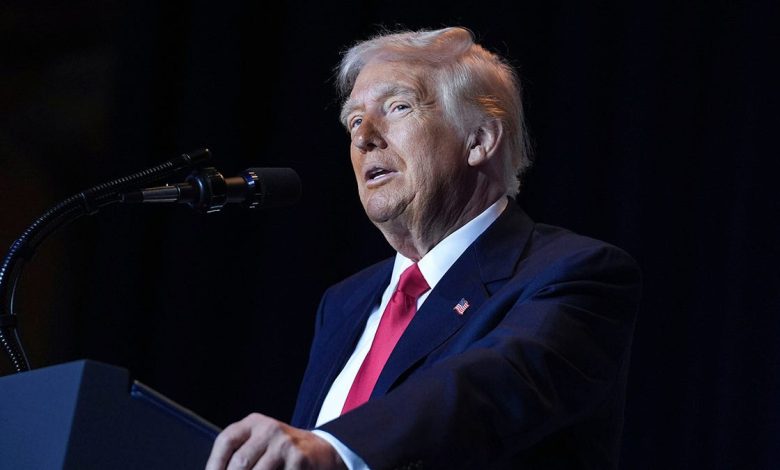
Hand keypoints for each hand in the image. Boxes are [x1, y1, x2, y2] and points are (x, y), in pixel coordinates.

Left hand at [205, 413, 345, 469]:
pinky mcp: (299, 460)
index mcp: (254, 423)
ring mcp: (285, 443)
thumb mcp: (259, 444)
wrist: (320, 452)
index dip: (214, 464)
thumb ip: (239, 456)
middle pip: (239, 463)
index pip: (226, 442)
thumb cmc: (280, 452)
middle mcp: (269, 428)